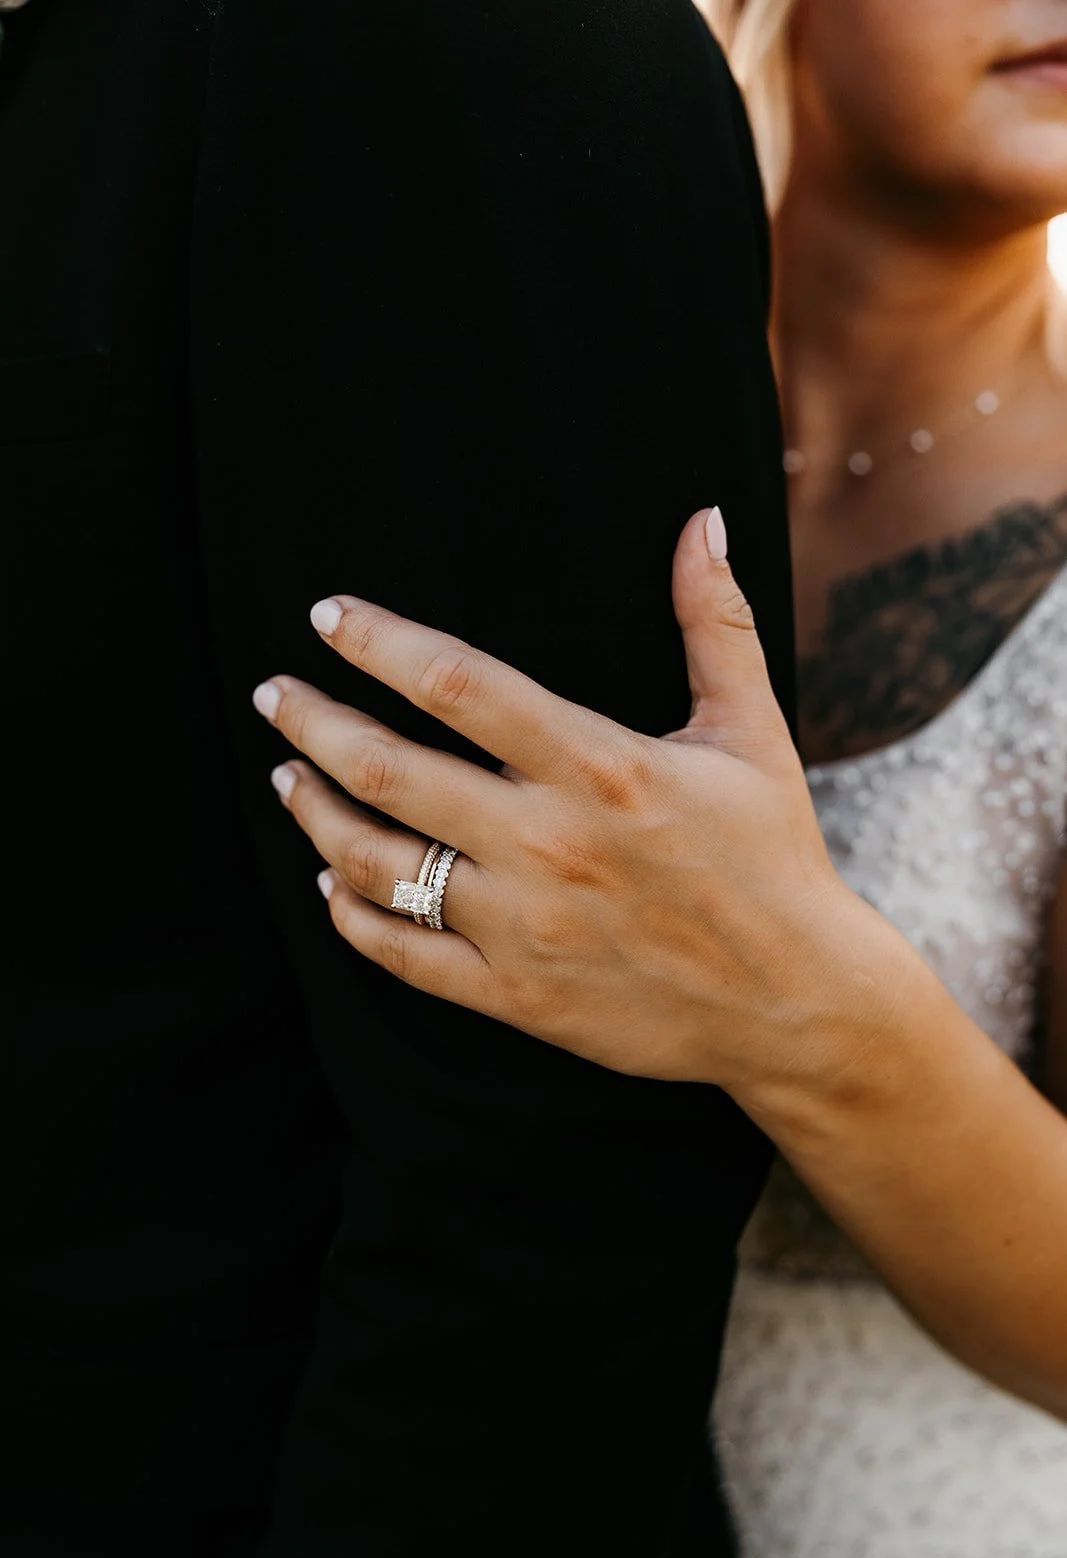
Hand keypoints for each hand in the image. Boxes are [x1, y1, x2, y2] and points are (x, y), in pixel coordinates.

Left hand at [253, 508, 895, 1094]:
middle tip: (272, 696)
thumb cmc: (774, 858)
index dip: (378, 643)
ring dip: (316, 815)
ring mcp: (525, 926)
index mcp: (600, 768)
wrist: (797, 1002)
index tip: (327, 617)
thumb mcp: (752, 733)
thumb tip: (702, 518)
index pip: (457, 685)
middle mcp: (548, 844)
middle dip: (314, 724)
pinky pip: (404, 955)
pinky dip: (351, 916)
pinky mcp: (518, 995)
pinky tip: (328, 884)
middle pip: (390, 771)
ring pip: (379, 865)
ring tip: (288, 779)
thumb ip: (715, 624)